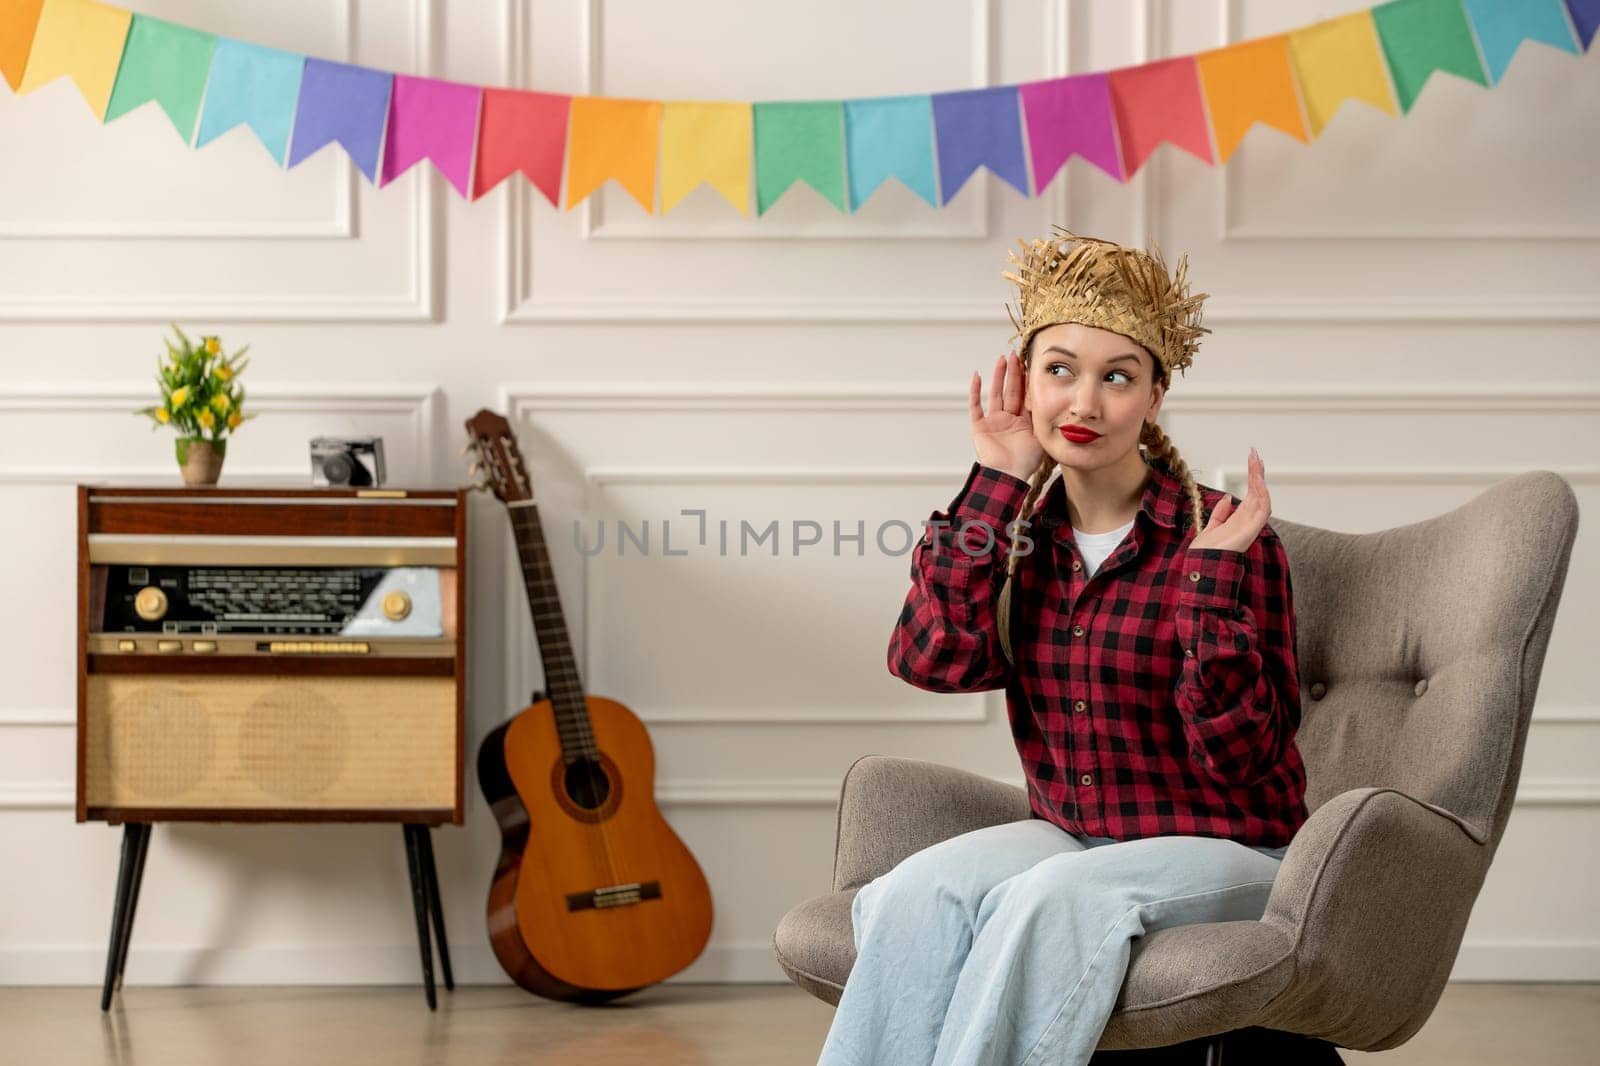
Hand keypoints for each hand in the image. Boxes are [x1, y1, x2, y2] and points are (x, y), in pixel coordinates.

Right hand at [969, 351, 1043, 480]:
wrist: (1008, 477)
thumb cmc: (1026, 462)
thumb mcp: (1042, 436)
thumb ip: (1046, 419)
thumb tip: (1059, 401)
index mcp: (1023, 422)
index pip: (1025, 395)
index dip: (1027, 380)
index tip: (1030, 364)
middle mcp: (1008, 419)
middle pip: (1011, 391)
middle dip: (1014, 373)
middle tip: (1016, 355)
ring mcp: (993, 422)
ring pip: (995, 394)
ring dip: (998, 377)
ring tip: (1002, 359)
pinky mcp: (979, 427)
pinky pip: (976, 406)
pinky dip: (975, 391)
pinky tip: (977, 376)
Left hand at [1189, 447, 1270, 552]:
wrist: (1201, 566)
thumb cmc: (1205, 553)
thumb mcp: (1211, 527)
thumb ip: (1221, 514)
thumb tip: (1228, 498)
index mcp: (1239, 520)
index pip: (1250, 495)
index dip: (1252, 478)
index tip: (1252, 461)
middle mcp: (1247, 522)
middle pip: (1257, 492)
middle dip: (1256, 473)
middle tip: (1254, 454)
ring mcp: (1251, 526)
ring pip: (1261, 497)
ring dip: (1259, 479)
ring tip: (1256, 461)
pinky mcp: (1251, 530)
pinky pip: (1263, 509)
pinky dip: (1262, 494)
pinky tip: (1257, 480)